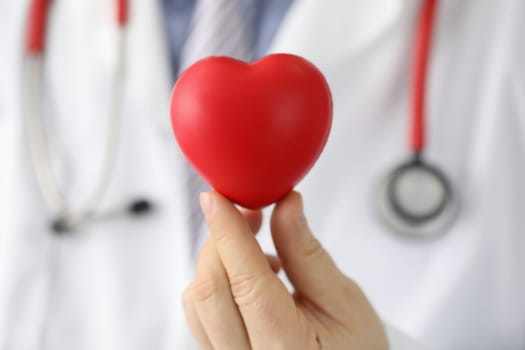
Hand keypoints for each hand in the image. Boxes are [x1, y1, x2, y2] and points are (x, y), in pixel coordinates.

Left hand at [183, 191, 387, 349]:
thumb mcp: (344, 301)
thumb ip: (307, 253)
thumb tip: (286, 206)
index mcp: (286, 347)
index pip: (245, 281)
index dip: (228, 232)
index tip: (219, 198)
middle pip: (210, 289)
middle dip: (222, 240)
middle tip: (250, 214)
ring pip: (197, 302)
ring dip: (218, 262)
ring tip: (261, 255)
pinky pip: (200, 315)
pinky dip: (217, 283)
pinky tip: (249, 279)